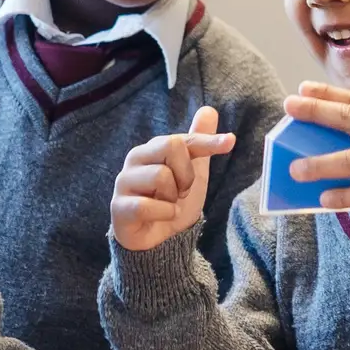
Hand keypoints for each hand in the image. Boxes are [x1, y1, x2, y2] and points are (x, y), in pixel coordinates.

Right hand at [111, 107, 234, 251]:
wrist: (156, 239)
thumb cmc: (170, 202)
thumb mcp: (191, 172)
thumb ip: (197, 142)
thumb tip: (209, 109)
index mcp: (152, 149)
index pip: (183, 138)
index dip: (208, 141)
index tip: (230, 142)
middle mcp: (135, 159)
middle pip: (171, 146)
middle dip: (186, 174)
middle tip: (180, 191)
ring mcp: (124, 182)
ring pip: (161, 175)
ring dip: (173, 198)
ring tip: (167, 204)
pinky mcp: (118, 206)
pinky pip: (147, 205)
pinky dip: (163, 214)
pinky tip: (159, 217)